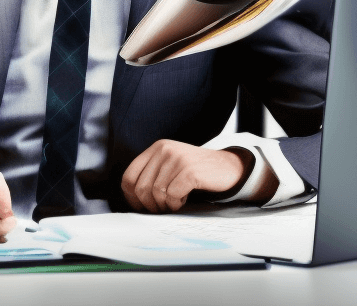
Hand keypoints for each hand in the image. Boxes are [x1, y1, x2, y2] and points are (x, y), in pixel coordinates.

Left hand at [121, 139, 251, 212]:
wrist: (228, 167)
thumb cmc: (196, 172)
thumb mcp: (170, 165)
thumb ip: (152, 174)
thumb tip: (133, 200)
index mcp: (156, 148)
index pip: (128, 176)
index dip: (132, 197)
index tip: (142, 207)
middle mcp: (164, 150)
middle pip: (141, 188)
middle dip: (150, 206)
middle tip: (163, 208)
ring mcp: (177, 159)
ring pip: (156, 194)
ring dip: (165, 205)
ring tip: (176, 202)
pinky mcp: (189, 171)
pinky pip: (172, 196)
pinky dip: (177, 204)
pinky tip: (184, 200)